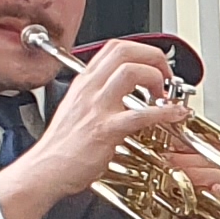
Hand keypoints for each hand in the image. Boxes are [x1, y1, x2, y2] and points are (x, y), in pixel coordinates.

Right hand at [0, 40, 176, 218]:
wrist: (45, 170)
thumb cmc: (62, 147)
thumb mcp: (78, 110)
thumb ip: (99, 98)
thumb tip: (124, 95)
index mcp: (84, 82)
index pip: (115, 48)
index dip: (142, 50)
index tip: (155, 64)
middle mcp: (90, 89)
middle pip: (125, 51)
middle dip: (153, 57)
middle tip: (166, 75)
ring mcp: (97, 107)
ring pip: (131, 72)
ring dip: (156, 78)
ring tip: (165, 96)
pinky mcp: (105, 130)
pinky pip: (140, 114)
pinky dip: (164, 113)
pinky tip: (175, 116)